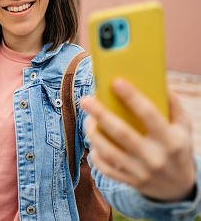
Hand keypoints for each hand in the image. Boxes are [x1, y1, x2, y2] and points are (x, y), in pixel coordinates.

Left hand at [81, 78, 195, 201]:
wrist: (179, 188)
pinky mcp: (130, 182)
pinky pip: (106, 169)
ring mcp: (141, 172)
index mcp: (171, 140)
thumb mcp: (183, 127)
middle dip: (101, 114)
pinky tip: (93, 143)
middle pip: (122, 132)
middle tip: (86, 100)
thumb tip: (156, 80)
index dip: (132, 97)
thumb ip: (173, 105)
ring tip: (88, 119)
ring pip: (109, 151)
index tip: (116, 81)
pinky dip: (96, 155)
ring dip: (93, 134)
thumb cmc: (178, 148)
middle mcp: (155, 157)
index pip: (149, 114)